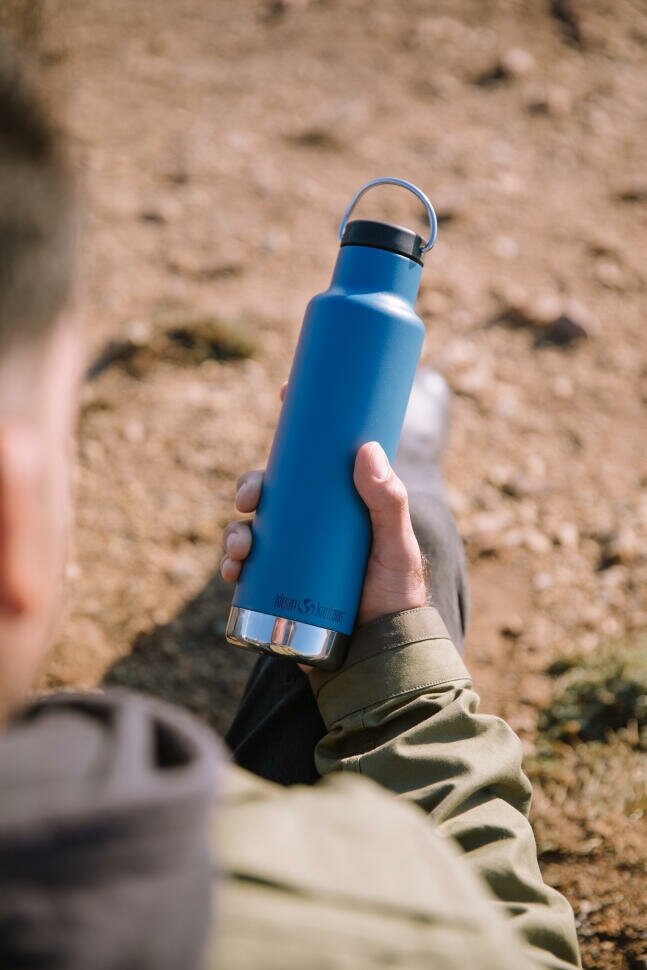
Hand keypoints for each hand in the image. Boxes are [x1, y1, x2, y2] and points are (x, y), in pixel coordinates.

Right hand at [220, 382, 429, 628]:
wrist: (378, 658)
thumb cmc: (395, 597)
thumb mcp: (396, 546)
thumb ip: (388, 501)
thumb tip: (365, 448)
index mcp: (340, 506)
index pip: (316, 458)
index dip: (298, 424)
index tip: (287, 392)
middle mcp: (313, 526)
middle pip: (273, 490)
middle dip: (252, 485)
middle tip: (250, 496)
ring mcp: (293, 555)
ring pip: (251, 527)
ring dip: (234, 530)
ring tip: (240, 547)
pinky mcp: (277, 587)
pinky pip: (245, 569)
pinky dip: (231, 566)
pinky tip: (231, 571)